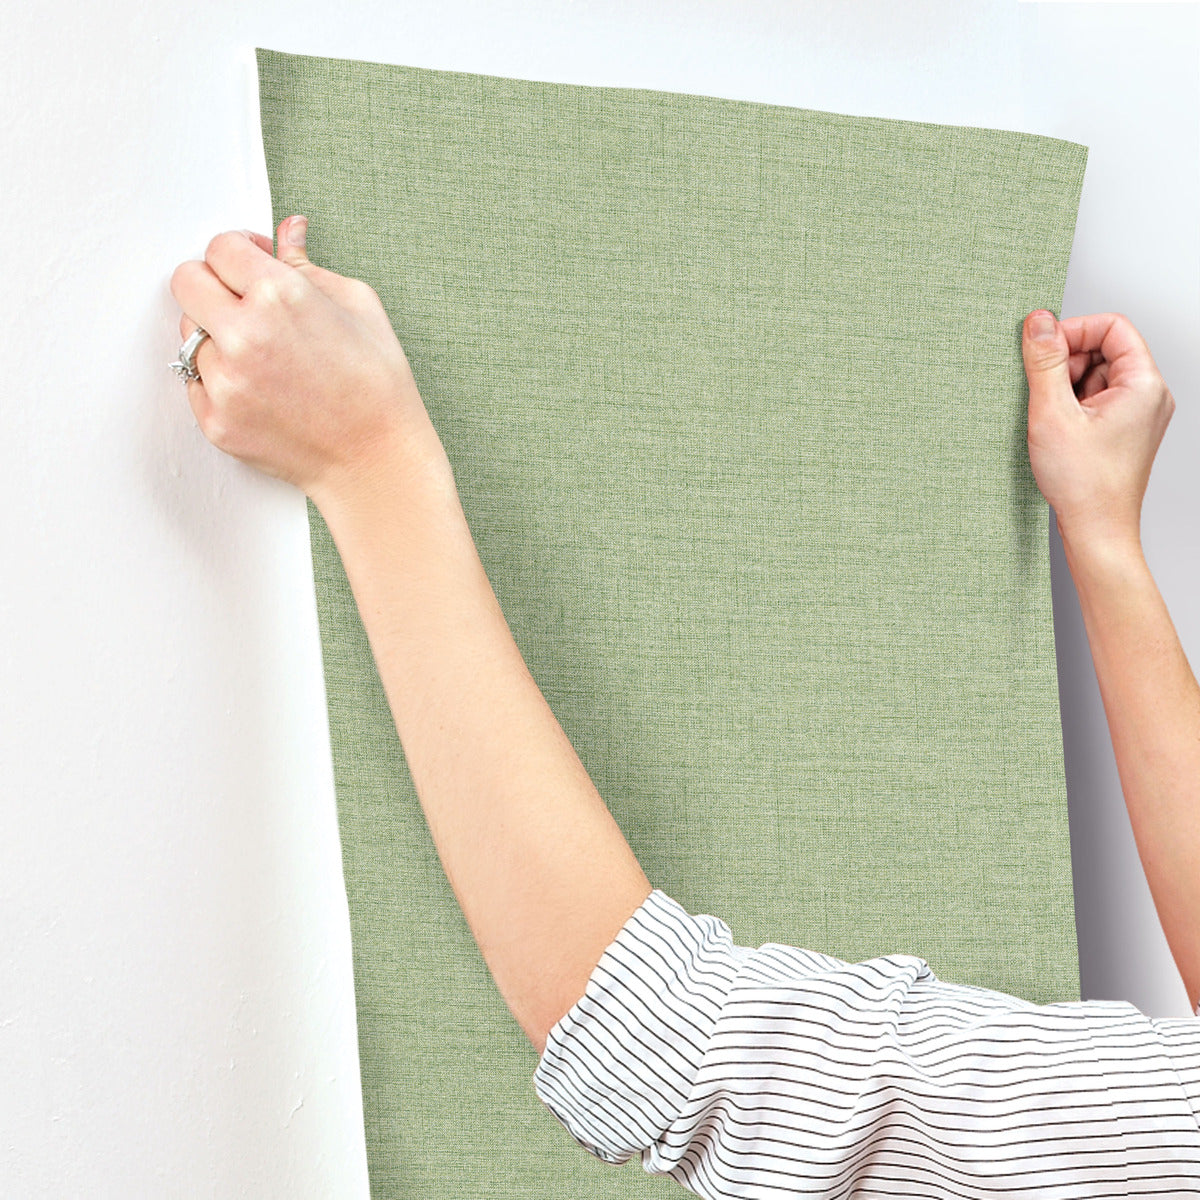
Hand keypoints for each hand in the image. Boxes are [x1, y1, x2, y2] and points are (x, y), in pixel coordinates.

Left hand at [168, 216, 451, 507]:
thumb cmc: (378, 384)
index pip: (219, 247)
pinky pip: (195, 382)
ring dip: (216, 336)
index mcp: (280, 295)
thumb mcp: (358, 306)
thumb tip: (287, 230)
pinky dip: (220, 379)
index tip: (251, 265)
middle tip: (242, 302)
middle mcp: (243, 335)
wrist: (377, 460)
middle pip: (186, 281)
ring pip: (189, 334)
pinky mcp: (216, 420)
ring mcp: (225, 382)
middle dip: (213, 284)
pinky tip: (260, 388)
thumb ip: (308, 265)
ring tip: (262, 356)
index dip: (238, 252)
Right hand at [1022, 309, 1174, 552]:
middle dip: (1067, 362)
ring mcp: (1138, 415)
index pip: (1112, 328)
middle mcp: (1149, 396)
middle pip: (1104, 350)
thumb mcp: (1053, 413)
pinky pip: (1096, 400)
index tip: (1042, 349)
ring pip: (1097, 376)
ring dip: (1065, 387)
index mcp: (1143, 385)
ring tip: (1051, 418)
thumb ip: (1045, 362)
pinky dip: (1071, 406)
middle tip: (1042, 390)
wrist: (1097, 531)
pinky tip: (1056, 430)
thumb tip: (1038, 321)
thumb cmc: (1084, 484)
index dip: (1074, 331)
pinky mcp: (1123, 431)